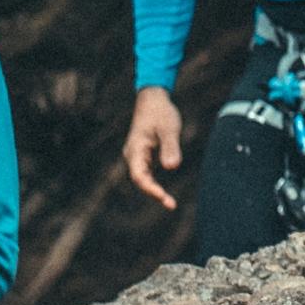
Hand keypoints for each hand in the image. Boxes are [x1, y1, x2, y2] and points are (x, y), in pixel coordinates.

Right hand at [121, 88, 184, 210]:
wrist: (153, 99)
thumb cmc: (161, 112)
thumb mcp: (169, 128)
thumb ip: (170, 147)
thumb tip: (171, 167)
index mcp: (136, 149)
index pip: (139, 175)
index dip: (150, 188)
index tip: (163, 197)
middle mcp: (133, 155)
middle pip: (140, 180)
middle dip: (154, 193)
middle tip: (171, 204)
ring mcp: (137, 156)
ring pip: (143, 179)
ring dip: (154, 191)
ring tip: (170, 203)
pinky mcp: (144, 156)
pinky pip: (147, 174)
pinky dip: (155, 184)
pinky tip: (165, 194)